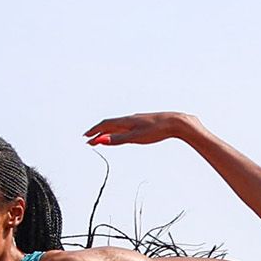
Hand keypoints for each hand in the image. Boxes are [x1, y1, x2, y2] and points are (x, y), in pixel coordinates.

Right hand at [83, 111, 198, 148]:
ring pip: (117, 126)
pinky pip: (125, 127)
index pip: (105, 125)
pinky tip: (120, 134)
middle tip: (90, 140)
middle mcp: (129, 119)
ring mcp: (136, 121)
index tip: (86, 137)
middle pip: (109, 125)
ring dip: (107, 132)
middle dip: (98, 132)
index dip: (94, 131)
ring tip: (101, 138)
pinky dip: (117, 131)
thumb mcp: (135, 137)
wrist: (175, 122)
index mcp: (126, 121)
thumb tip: (102, 140)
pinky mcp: (143, 124)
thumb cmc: (157, 129)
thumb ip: (118, 139)